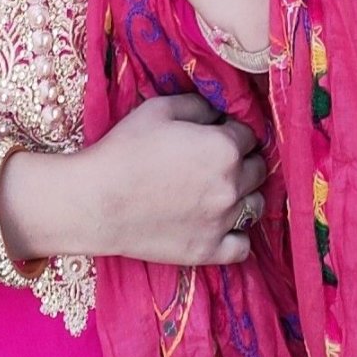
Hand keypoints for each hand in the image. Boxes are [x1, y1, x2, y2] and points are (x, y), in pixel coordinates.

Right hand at [71, 95, 265, 264]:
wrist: (98, 200)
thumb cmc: (125, 149)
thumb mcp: (158, 109)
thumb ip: (197, 105)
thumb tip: (217, 113)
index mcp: (223, 148)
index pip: (249, 135)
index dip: (232, 130)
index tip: (217, 131)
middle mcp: (232, 185)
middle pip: (258, 169)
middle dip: (243, 159)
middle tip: (215, 159)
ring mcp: (223, 222)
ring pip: (256, 206)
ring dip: (244, 195)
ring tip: (219, 190)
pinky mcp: (209, 251)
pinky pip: (243, 246)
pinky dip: (237, 234)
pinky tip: (219, 223)